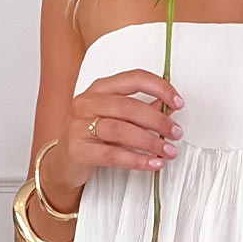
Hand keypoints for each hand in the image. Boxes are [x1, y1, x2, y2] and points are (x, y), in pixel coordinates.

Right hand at [47, 68, 184, 191]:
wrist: (63, 162)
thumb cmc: (94, 136)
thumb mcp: (118, 118)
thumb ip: (143, 110)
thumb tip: (170, 106)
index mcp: (100, 89)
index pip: (133, 78)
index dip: (160, 88)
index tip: (179, 102)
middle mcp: (87, 102)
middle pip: (129, 107)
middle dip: (158, 120)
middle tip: (176, 133)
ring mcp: (79, 126)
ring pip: (120, 130)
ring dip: (150, 141)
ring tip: (168, 151)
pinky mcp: (78, 150)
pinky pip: (112, 154)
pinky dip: (137, 159)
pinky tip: (153, 164)